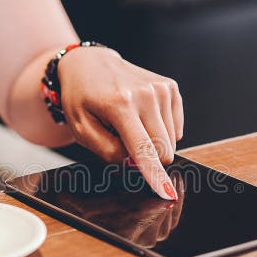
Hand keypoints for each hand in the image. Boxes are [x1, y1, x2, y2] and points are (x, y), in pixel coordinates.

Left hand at [58, 46, 183, 199]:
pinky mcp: (170, 88)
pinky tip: (141, 117)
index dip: (155, 175)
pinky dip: (159, 129)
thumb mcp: (81, 129)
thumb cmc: (82, 98)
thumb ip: (109, 151)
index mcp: (120, 103)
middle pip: (162, 149)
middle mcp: (146, 94)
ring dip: (150, 141)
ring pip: (170, 141)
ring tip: (128, 123)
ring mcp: (161, 89)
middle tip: (122, 140)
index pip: (143, 149)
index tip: (167, 193)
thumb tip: (138, 163)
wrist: (90, 64)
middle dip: (145, 157)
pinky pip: (175, 128)